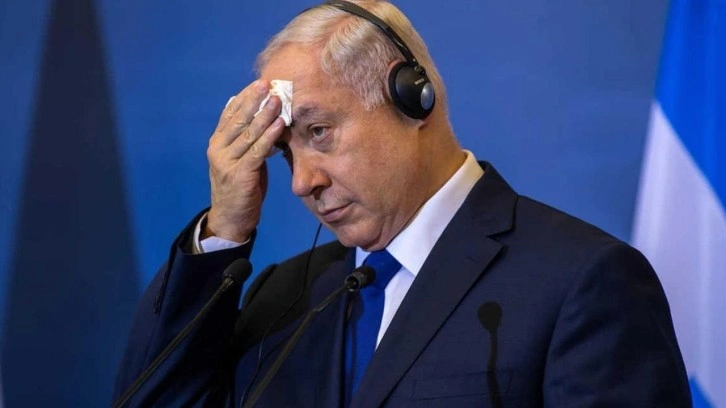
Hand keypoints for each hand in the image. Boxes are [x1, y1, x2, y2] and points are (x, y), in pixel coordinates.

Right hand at [204, 80, 284, 241]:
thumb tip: (263, 118)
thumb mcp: (241, 159)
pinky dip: (268, 137)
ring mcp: (226, 162)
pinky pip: (256, 151)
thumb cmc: (240, 187)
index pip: (229, 114)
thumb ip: (247, 140)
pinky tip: (279, 125)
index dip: (244, 97)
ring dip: (264, 115)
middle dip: (253, 100)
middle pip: (237, 119)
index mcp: (217, 143)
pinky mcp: (239, 174)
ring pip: (247, 133)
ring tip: (278, 100)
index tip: (259, 83)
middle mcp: (218, 149)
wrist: (231, 218)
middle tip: (268, 83)